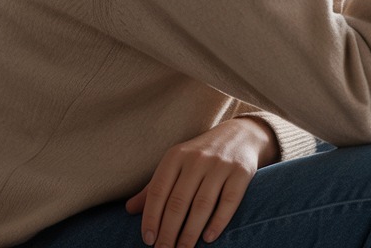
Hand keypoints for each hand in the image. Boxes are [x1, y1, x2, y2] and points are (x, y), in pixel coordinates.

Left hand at [125, 117, 276, 247]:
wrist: (240, 134)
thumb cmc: (201, 155)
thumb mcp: (176, 164)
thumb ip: (155, 187)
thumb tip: (129, 209)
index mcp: (175, 156)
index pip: (158, 191)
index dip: (151, 218)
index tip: (148, 240)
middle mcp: (197, 159)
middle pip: (178, 201)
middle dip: (169, 231)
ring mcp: (220, 165)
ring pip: (202, 204)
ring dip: (190, 232)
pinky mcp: (241, 172)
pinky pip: (229, 201)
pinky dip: (218, 222)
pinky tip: (208, 238)